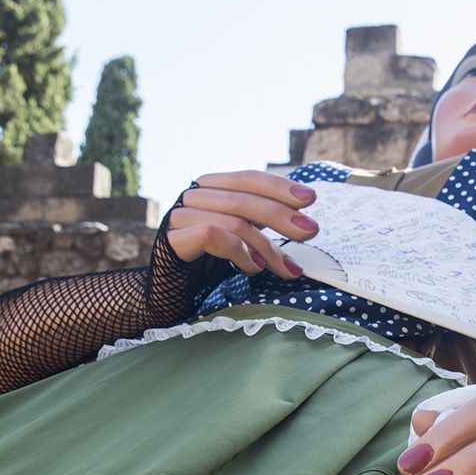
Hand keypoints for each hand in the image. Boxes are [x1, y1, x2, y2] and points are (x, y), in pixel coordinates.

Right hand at [166, 171, 319, 278]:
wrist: (164, 296)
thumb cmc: (207, 266)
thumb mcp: (241, 238)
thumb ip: (261, 224)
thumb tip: (304, 223)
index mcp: (211, 188)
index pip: (248, 178)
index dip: (279, 186)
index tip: (310, 199)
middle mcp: (194, 196)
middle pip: (244, 197)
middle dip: (283, 214)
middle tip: (311, 231)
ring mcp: (180, 216)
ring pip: (234, 220)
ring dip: (266, 246)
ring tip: (285, 268)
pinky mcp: (172, 240)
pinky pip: (213, 236)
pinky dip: (240, 252)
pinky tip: (254, 267)